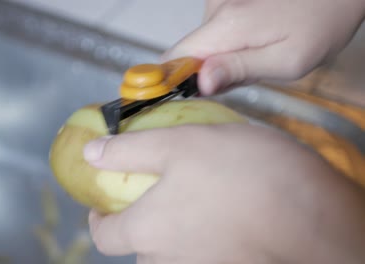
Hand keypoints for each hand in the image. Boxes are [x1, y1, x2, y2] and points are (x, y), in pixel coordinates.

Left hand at [84, 124, 364, 263]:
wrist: (312, 216)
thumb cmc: (242, 174)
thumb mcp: (179, 144)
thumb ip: (128, 151)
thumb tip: (91, 153)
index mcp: (146, 232)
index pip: (102, 236)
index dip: (99, 218)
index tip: (106, 202)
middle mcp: (167, 262)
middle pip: (140, 248)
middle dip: (143, 223)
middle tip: (162, 194)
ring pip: (174, 254)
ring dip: (177, 232)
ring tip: (199, 201)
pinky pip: (205, 256)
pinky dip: (206, 239)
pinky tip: (227, 216)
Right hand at [163, 0, 364, 94]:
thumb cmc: (320, 25)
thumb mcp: (287, 61)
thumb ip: (239, 71)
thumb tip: (201, 83)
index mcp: (227, 27)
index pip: (172, 58)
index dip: (170, 82)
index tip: (178, 100)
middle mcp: (217, 10)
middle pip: (186, 53)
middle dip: (203, 74)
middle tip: (237, 81)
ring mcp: (220, 3)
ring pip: (201, 44)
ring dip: (219, 60)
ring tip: (255, 59)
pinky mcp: (227, 2)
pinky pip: (213, 32)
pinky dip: (228, 45)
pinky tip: (254, 44)